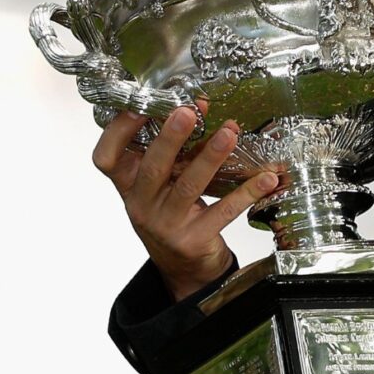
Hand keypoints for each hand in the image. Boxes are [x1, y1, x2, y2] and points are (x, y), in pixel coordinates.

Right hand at [92, 106, 277, 301]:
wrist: (184, 266)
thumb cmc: (171, 214)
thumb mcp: (160, 185)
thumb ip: (171, 154)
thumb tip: (201, 109)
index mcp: (128, 186)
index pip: (107, 158)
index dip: (118, 132)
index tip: (139, 107)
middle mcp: (141, 205)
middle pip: (152, 168)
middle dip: (170, 138)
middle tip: (188, 112)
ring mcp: (166, 224)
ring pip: (188, 186)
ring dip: (210, 157)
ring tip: (229, 133)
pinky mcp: (193, 240)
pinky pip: (223, 212)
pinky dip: (246, 193)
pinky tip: (265, 178)